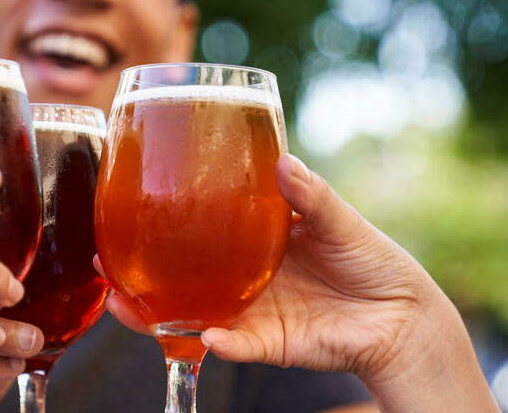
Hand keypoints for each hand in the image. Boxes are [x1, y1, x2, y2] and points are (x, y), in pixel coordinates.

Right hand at [101, 154, 497, 412]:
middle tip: (102, 258)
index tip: (128, 207)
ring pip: (192, 314)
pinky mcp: (269, 344)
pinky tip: (206, 336)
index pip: (200, 228)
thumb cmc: (373, 260)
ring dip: (155, 313)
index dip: (163, 221)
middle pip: (181, 274)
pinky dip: (222, 342)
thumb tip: (282, 161)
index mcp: (255, 239)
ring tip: (123, 303)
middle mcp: (243, 276)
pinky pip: (237, 345)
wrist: (405, 318)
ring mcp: (252, 311)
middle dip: (139, 270)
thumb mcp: (340, 220)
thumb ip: (311, 195)